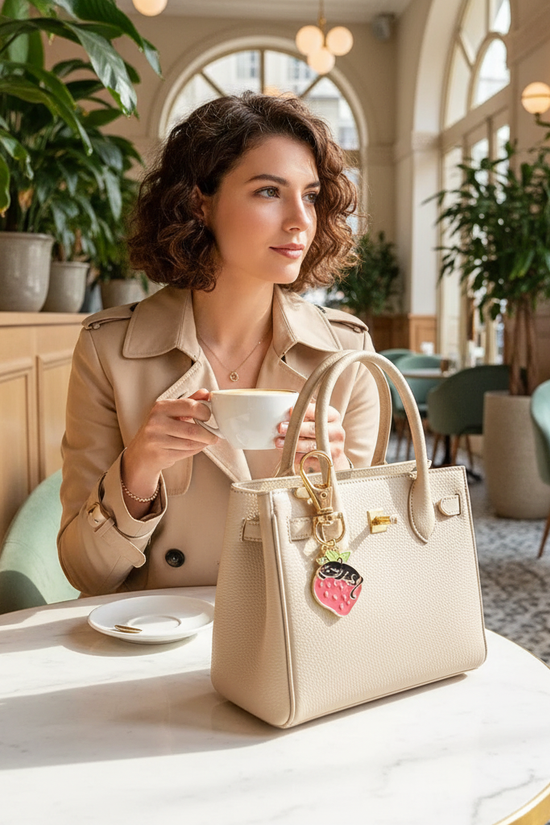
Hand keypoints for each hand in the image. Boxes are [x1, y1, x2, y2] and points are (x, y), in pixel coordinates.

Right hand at [121, 389, 217, 516]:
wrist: (141, 452)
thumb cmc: (159, 429)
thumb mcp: (171, 411)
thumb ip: (189, 402)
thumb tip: (206, 394)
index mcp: (161, 407)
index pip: (190, 406)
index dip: (205, 412)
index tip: (210, 416)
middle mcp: (156, 422)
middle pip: (192, 430)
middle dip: (208, 434)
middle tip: (214, 434)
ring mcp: (156, 440)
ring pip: (191, 443)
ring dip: (203, 443)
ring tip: (207, 440)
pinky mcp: (160, 454)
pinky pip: (186, 453)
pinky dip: (196, 450)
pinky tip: (197, 446)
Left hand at [275, 402, 347, 471]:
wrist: (333, 455)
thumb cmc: (319, 432)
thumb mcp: (316, 420)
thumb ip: (305, 415)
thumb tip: (288, 412)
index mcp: (333, 416)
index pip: (317, 411)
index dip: (302, 411)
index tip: (288, 412)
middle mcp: (337, 431)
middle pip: (313, 429)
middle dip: (295, 428)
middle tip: (280, 427)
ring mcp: (335, 448)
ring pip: (311, 446)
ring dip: (293, 444)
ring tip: (279, 443)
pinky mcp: (328, 462)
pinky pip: (310, 459)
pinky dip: (297, 457)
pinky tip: (288, 454)